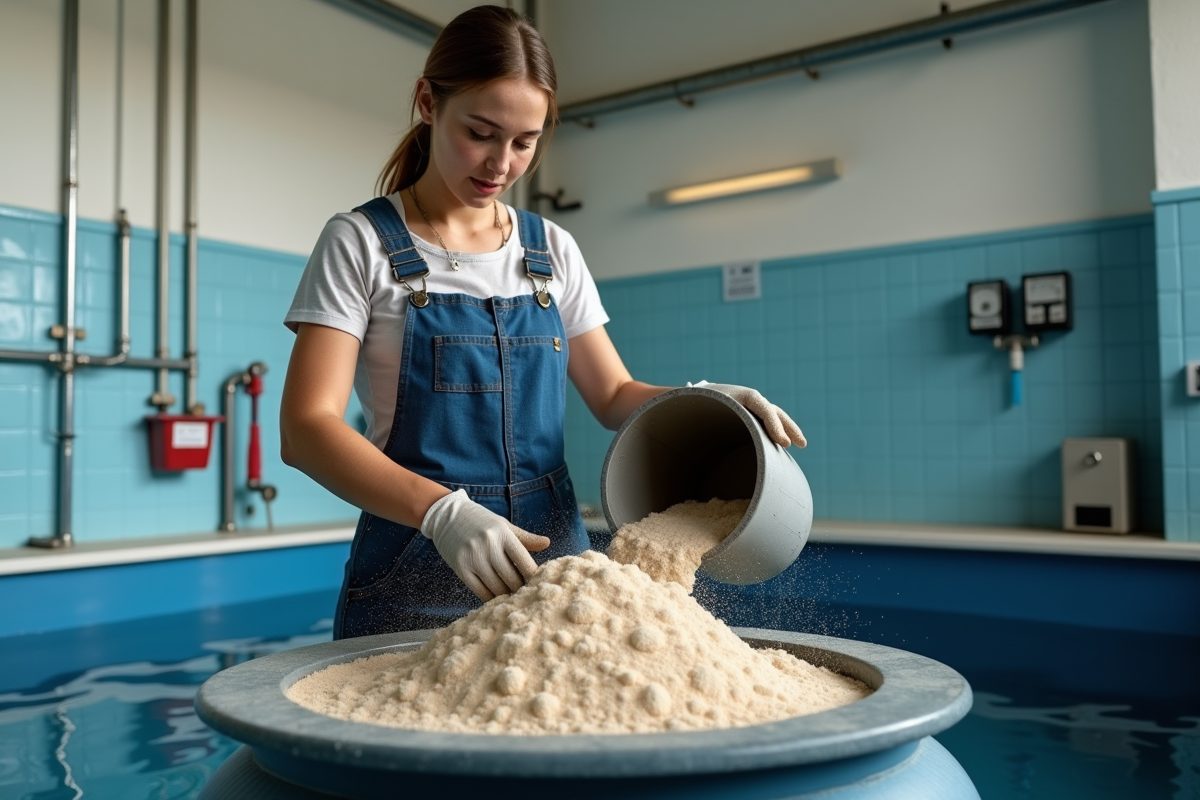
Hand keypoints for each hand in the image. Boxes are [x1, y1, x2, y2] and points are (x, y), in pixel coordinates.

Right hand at [421, 490, 550, 600]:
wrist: (447, 517)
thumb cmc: (481, 522)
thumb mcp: (504, 525)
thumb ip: (525, 537)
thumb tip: (547, 543)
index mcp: (503, 533)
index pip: (525, 562)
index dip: (533, 577)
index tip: (538, 584)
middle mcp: (488, 545)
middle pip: (512, 579)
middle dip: (521, 589)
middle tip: (526, 595)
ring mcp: (473, 558)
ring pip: (497, 588)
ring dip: (507, 596)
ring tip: (513, 598)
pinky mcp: (461, 568)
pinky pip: (480, 591)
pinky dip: (490, 598)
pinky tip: (497, 599)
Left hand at [689, 381, 806, 447]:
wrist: (696, 397)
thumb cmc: (698, 403)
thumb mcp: (702, 406)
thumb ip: (707, 413)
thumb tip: (690, 419)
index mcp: (740, 397)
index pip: (763, 409)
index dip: (774, 426)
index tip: (783, 443)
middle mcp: (750, 400)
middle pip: (774, 412)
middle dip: (788, 428)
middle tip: (800, 445)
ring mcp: (752, 408)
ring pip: (775, 417)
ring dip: (787, 430)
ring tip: (800, 444)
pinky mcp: (752, 416)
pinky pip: (769, 423)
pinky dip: (778, 432)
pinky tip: (783, 445)